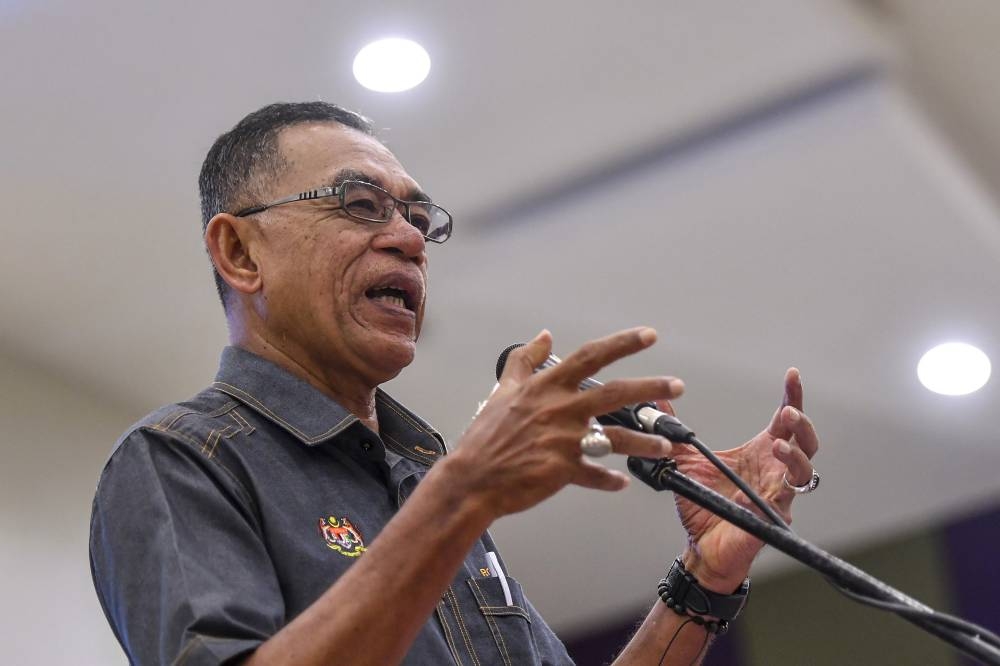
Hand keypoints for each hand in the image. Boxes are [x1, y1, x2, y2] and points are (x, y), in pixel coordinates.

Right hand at [443, 327, 684, 518]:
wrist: (471, 477)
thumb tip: (543, 336)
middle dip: (650, 387)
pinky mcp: (563, 470)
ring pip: (615, 438)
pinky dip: (610, 481)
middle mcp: (560, 409)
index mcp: (546, 387)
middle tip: (676, 385)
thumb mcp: (503, 389)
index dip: (622, 344)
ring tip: (665, 445)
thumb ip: (525, 360)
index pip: (591, 357)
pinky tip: (621, 482)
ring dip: (644, 442)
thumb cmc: (485, 436)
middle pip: (615, 392)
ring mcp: (563, 440)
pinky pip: (596, 475)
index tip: (648, 336)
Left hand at [668, 368, 819, 592]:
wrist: (700, 545)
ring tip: (777, 442)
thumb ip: (676, 434)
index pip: (784, 422)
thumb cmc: (702, 505)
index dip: (792, 397)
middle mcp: (775, 471)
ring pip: (804, 471)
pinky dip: (779, 486)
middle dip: (800, 424)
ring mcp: (778, 495)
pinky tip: (769, 475)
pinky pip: (785, 500)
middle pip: (804, 442)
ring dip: (795, 454)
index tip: (792, 375)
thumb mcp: (685, 461)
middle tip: (788, 411)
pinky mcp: (773, 517)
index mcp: (760, 453)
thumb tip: (657, 405)